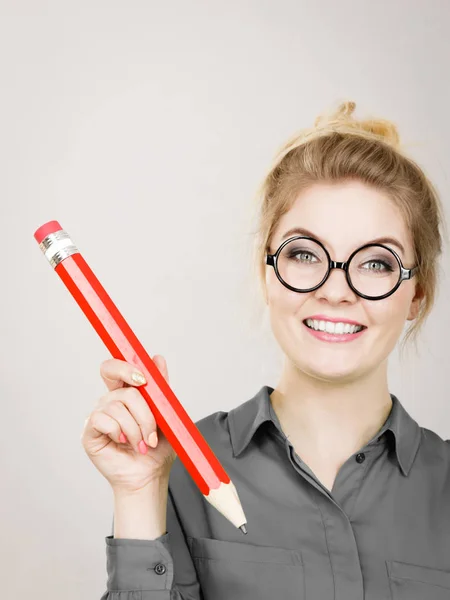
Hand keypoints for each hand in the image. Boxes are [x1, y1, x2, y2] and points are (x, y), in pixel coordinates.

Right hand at [81, 356, 176, 493]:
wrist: (151, 476)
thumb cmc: (159, 448)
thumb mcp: (166, 414)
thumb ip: (161, 387)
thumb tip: (157, 358)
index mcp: (126, 393)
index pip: (116, 367)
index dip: (126, 366)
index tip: (144, 379)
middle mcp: (110, 400)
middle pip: (113, 375)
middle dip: (137, 396)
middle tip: (151, 417)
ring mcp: (98, 415)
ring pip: (119, 404)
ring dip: (138, 426)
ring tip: (144, 443)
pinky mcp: (89, 432)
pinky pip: (104, 420)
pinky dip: (121, 432)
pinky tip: (126, 443)